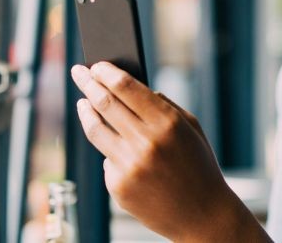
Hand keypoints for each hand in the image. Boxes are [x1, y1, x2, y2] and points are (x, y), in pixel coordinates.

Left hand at [70, 62, 265, 241]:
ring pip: (95, 129)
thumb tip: (133, 88)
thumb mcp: (191, 129)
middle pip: (104, 103)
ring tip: (82, 102)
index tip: (96, 64)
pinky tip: (117, 149)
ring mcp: (129, 166)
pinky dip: (111, 151)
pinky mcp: (118, 187)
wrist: (202, 216)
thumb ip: (164, 105)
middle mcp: (145, 143)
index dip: (106, 72)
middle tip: (78, 72)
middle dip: (87, 83)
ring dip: (85, 111)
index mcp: (167, 123)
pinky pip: (107, 160)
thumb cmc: (199, 167)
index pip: (126, 87)